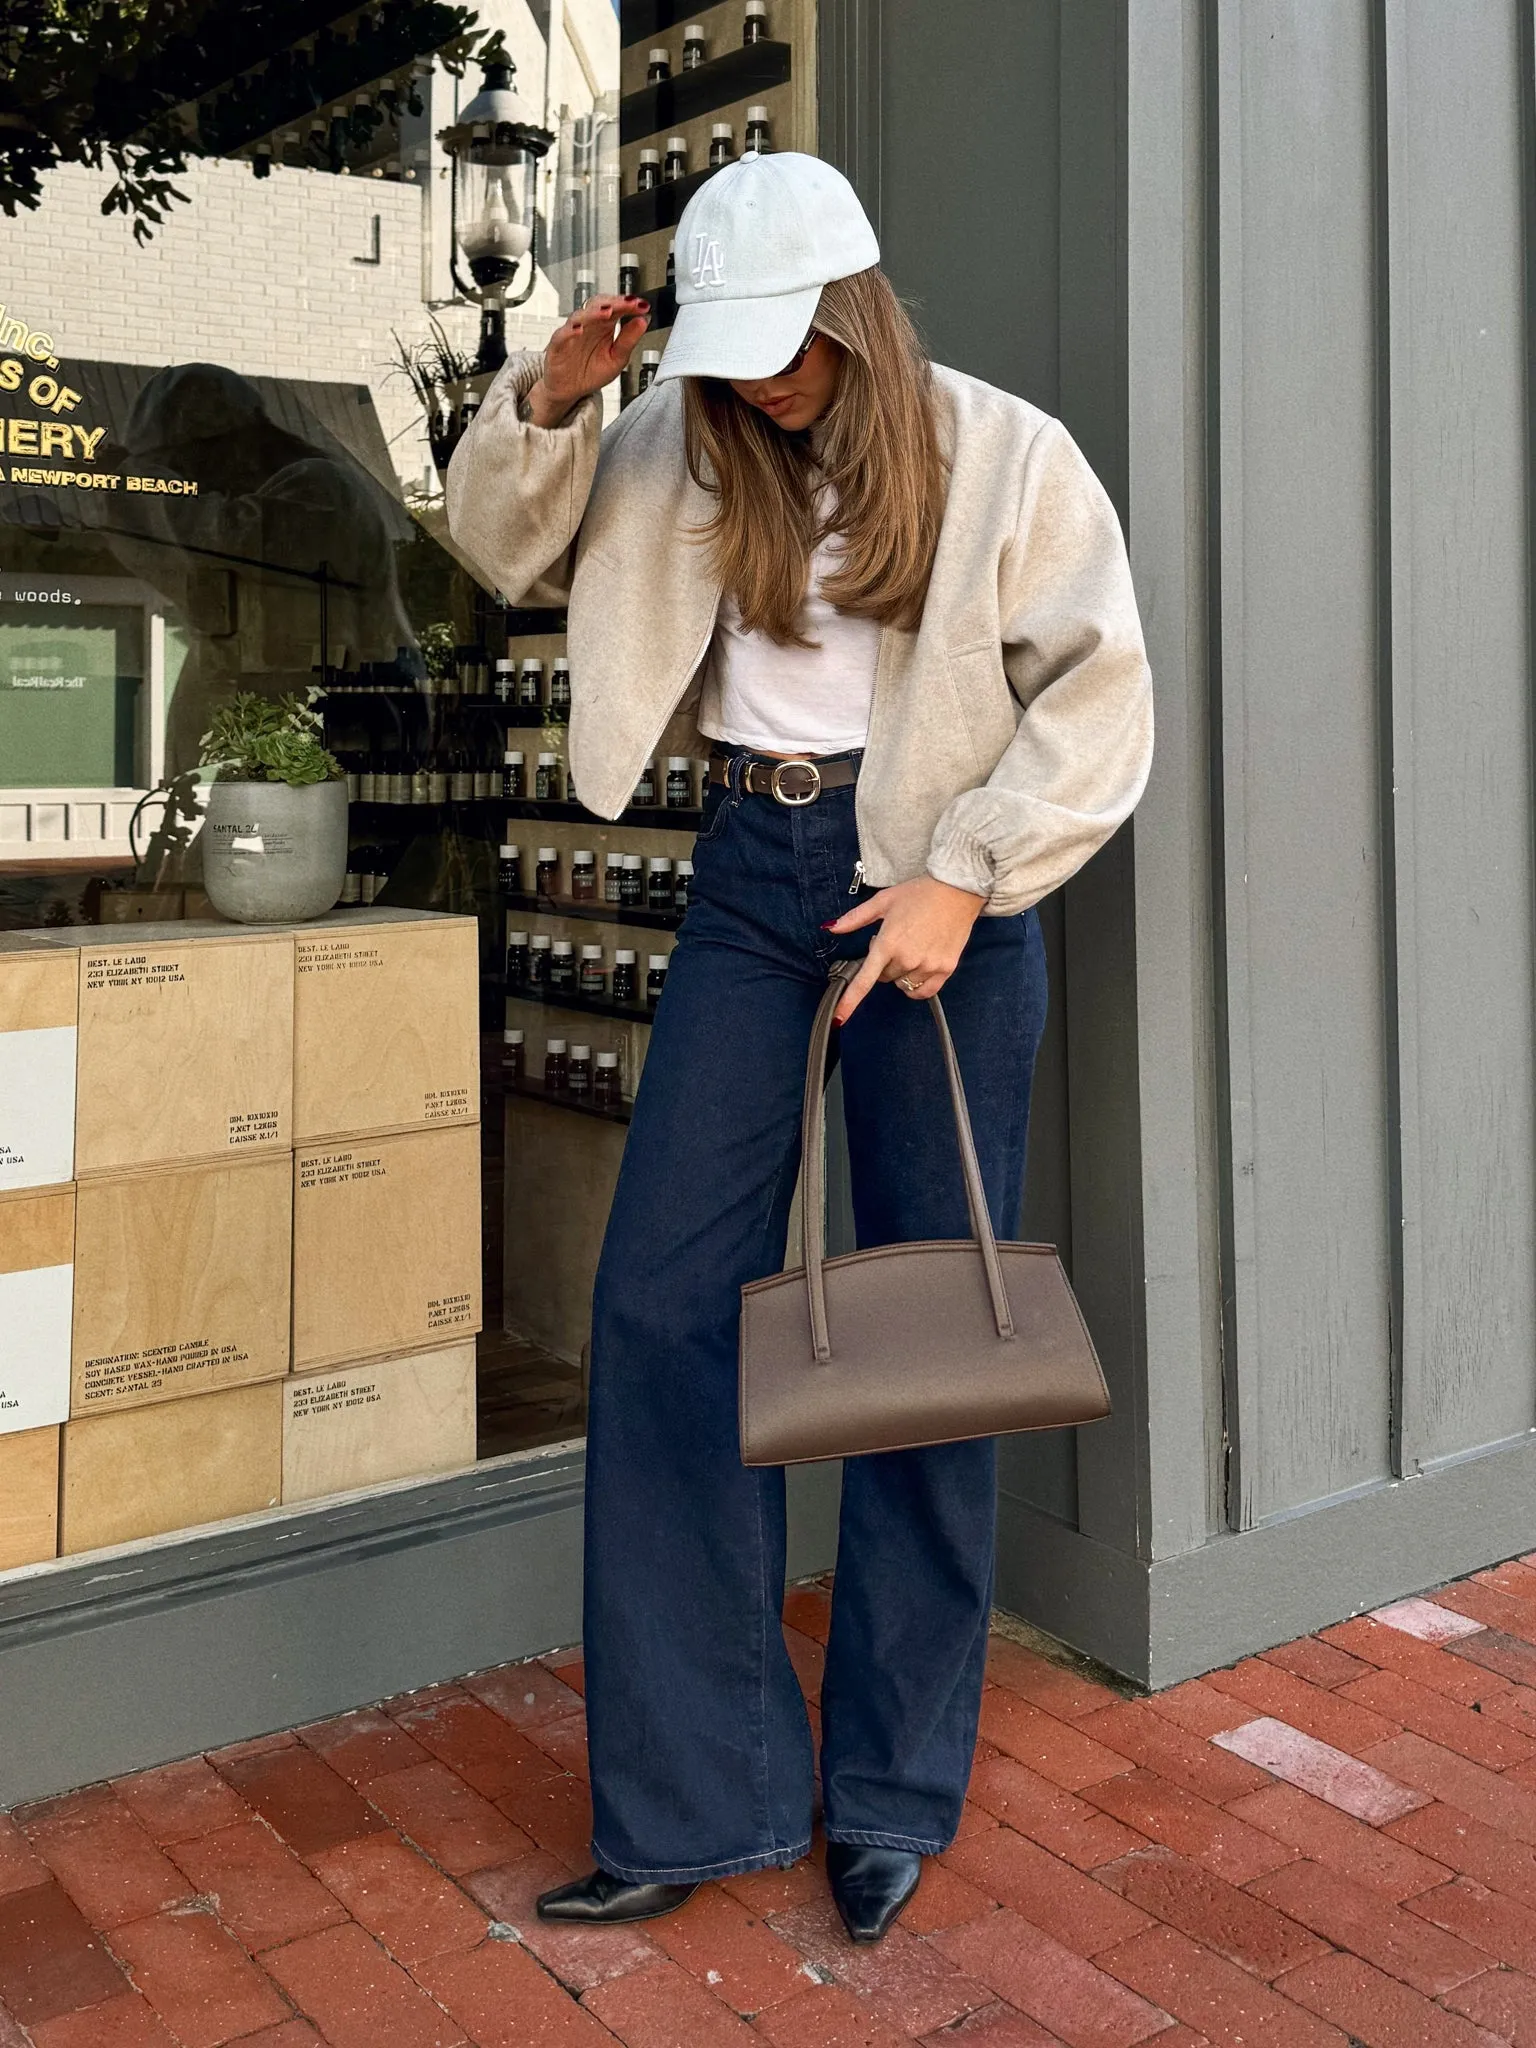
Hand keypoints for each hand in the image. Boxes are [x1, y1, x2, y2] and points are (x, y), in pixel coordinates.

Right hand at [525, 296, 651, 426]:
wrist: (569, 390)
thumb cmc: (591, 372)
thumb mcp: (617, 359)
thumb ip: (629, 340)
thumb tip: (643, 321)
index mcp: (604, 326)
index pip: (617, 308)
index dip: (629, 305)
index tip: (643, 305)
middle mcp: (589, 325)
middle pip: (599, 305)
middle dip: (614, 303)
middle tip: (629, 303)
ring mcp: (572, 333)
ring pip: (581, 316)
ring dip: (594, 312)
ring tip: (607, 312)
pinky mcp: (558, 345)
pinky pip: (562, 335)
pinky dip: (569, 331)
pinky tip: (579, 330)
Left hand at [824, 877, 986, 1023]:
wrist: (957, 889)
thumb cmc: (920, 893)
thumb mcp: (883, 901)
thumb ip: (856, 918)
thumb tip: (833, 928)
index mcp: (888, 942)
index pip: (865, 980)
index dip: (850, 1001)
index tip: (839, 1019)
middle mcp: (907, 958)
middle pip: (884, 978)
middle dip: (884, 964)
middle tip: (895, 942)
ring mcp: (928, 965)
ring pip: (903, 984)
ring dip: (902, 972)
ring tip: (911, 947)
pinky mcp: (945, 968)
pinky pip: (924, 991)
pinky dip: (917, 986)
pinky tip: (919, 968)